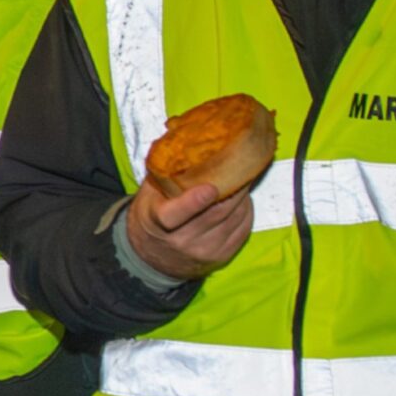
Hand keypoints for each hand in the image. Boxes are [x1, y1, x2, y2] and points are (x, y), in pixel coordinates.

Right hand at [125, 175, 254, 281]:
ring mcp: (203, 251)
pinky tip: (242, 200)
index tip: (210, 188)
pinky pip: (242, 230)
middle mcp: (182, 240)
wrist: (149, 255)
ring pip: (233, 219)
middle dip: (234, 188)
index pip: (174, 215)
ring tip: (244, 180)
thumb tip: (186, 138)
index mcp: (158, 221)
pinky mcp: (220, 257)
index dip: (194, 202)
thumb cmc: (151, 214)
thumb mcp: (149, 192)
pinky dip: (246, 211)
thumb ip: (166, 172)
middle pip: (216, 213)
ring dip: (243, 197)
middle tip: (244, 165)